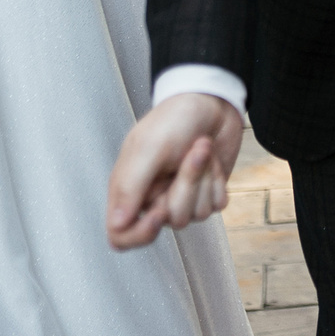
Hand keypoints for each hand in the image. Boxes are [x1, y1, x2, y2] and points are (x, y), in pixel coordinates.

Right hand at [107, 92, 244, 249]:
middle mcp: (154, 196)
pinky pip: (216, 205)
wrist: (212, 100)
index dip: (139, 235)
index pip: (121, 235)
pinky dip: (217, 180)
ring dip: (204, 178)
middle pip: (171, 220)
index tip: (159, 213)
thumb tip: (117, 225)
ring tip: (200, 149)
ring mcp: (182, 195)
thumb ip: (130, 186)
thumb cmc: (175, 117)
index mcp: (130, 187)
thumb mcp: (148, 146)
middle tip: (189, 153)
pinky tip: (210, 158)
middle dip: (186, 185)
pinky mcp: (206, 192)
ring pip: (196, 215)